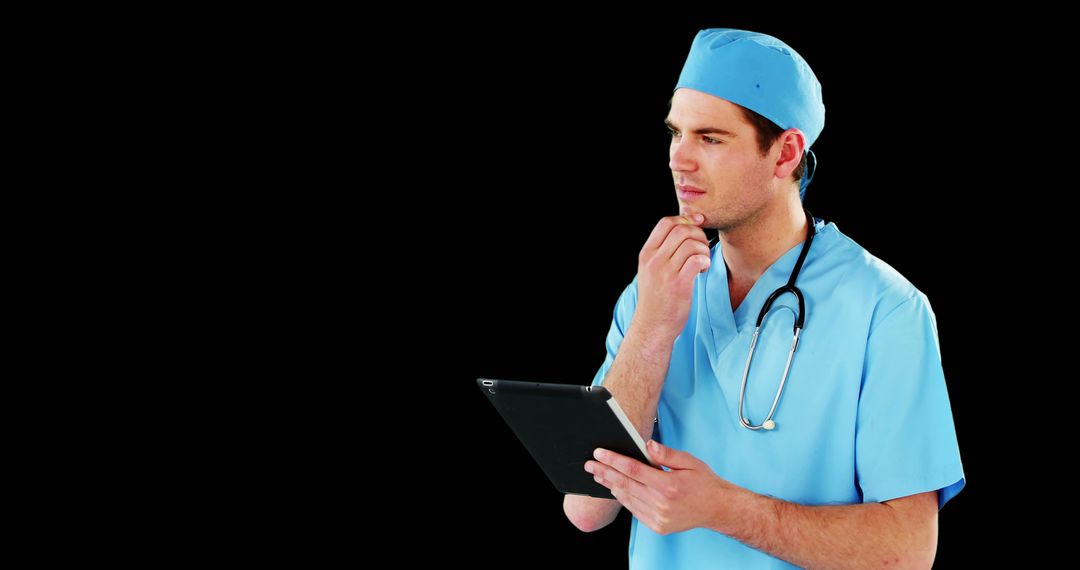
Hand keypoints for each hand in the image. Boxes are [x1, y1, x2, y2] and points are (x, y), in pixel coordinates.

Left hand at [585, 440, 732, 535]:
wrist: (717, 509)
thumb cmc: (704, 483)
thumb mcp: (689, 461)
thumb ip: (666, 454)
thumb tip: (647, 445)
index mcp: (668, 485)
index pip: (633, 469)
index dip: (613, 460)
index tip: (600, 453)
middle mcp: (661, 503)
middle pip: (625, 484)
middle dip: (604, 472)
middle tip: (590, 464)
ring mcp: (658, 517)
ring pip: (627, 498)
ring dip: (610, 485)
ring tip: (598, 475)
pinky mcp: (657, 526)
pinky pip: (634, 510)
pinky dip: (623, 498)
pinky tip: (615, 489)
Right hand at [634, 215, 710, 339]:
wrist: (652, 326)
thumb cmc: (656, 298)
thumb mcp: (650, 270)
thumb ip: (662, 250)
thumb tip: (685, 227)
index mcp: (646, 253)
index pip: (666, 222)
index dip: (685, 220)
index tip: (695, 228)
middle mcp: (654, 260)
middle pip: (682, 229)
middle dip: (698, 234)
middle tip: (702, 248)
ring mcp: (666, 272)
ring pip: (692, 243)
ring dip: (703, 249)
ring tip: (702, 261)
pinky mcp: (679, 284)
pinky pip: (697, 259)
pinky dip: (705, 261)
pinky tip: (702, 270)